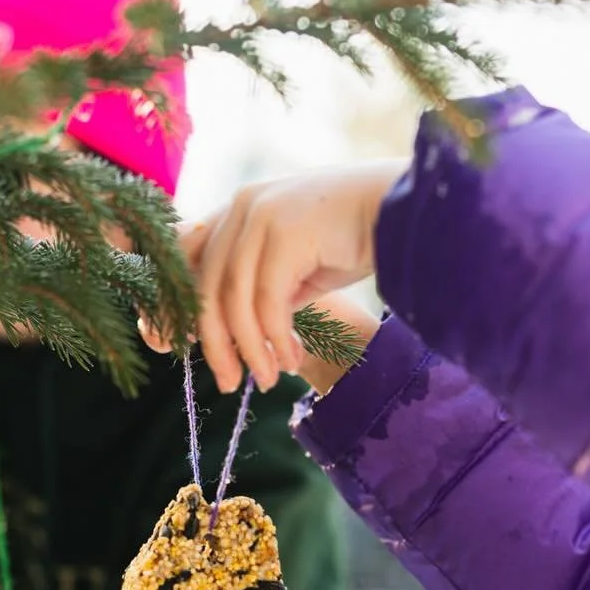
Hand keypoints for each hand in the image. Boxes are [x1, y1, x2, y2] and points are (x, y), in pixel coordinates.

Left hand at [159, 163, 402, 392]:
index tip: (187, 349)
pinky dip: (275, 339)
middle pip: (206, 287)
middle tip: (229, 383)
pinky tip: (291, 360)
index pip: (187, 258)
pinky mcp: (285, 233)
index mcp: (239, 209)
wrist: (407, 211)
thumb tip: (240, 332)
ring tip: (269, 379)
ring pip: (233, 299)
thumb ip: (264, 285)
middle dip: (214, 343)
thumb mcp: (297, 263)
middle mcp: (242, 206)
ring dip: (249, 348)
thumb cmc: (356, 238)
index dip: (182, 307)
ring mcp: (260, 215)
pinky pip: (267, 301)